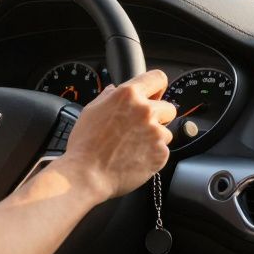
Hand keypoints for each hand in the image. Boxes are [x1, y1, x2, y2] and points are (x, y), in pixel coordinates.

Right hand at [59, 70, 175, 201]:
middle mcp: (146, 110)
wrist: (87, 174)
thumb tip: (115, 90)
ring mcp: (156, 132)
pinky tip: (135, 157)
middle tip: (139, 128)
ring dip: (154, 137)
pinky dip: (152, 154)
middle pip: (168, 107)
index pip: (158, 78)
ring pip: (165, 131)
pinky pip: (163, 150)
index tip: (154, 95)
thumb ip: (108, 96)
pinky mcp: (161, 153)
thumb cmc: (85, 144)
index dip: (156, 87)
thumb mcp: (91, 110)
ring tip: (133, 146)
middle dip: (157, 116)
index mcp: (128, 95)